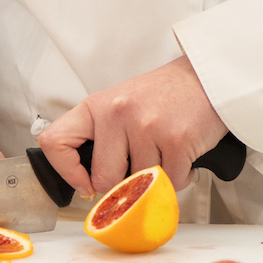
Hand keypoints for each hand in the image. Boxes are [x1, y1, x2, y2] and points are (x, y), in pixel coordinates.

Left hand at [38, 55, 226, 194]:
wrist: (207, 77)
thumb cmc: (165, 95)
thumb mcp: (122, 105)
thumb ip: (104, 138)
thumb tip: (91, 183)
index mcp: (97, 106)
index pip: (55, 141)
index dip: (65, 171)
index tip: (84, 184)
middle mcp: (117, 113)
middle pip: (104, 179)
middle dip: (124, 185)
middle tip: (140, 170)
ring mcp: (147, 126)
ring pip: (141, 184)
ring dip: (156, 179)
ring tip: (166, 153)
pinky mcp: (177, 140)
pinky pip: (170, 183)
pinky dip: (179, 178)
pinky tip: (183, 156)